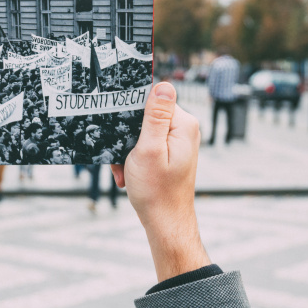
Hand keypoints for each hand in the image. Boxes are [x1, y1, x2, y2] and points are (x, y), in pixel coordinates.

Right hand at [111, 82, 209, 282]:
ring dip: (128, 150)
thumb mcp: (150, 149)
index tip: (124, 135)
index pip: (153, 99)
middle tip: (123, 158)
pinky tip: (129, 174)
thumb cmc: (156, 191)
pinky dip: (133, 158)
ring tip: (126, 170)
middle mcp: (184, 130)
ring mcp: (178, 141)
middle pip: (146, 115)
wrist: (165, 223)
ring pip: (142, 132)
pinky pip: (146, 145)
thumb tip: (163, 84)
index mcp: (183, 124)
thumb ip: (156, 116)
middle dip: (128, 135)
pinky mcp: (171, 152)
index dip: (132, 114)